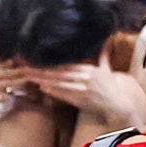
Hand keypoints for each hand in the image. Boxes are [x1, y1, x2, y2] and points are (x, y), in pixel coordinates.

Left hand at [24, 61, 145, 127]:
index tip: (37, 60)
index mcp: (91, 69)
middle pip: (60, 72)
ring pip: (60, 82)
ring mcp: (84, 88)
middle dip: (42, 70)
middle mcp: (87, 76)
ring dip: (44, 79)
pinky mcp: (82, 99)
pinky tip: (43, 88)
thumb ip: (104, 56)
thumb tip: (109, 40)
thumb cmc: (111, 88)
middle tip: (27, 67)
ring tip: (30, 76)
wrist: (118, 106)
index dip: (51, 62)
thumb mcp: (108, 71)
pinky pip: (65, 94)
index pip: (66, 64)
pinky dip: (54, 91)